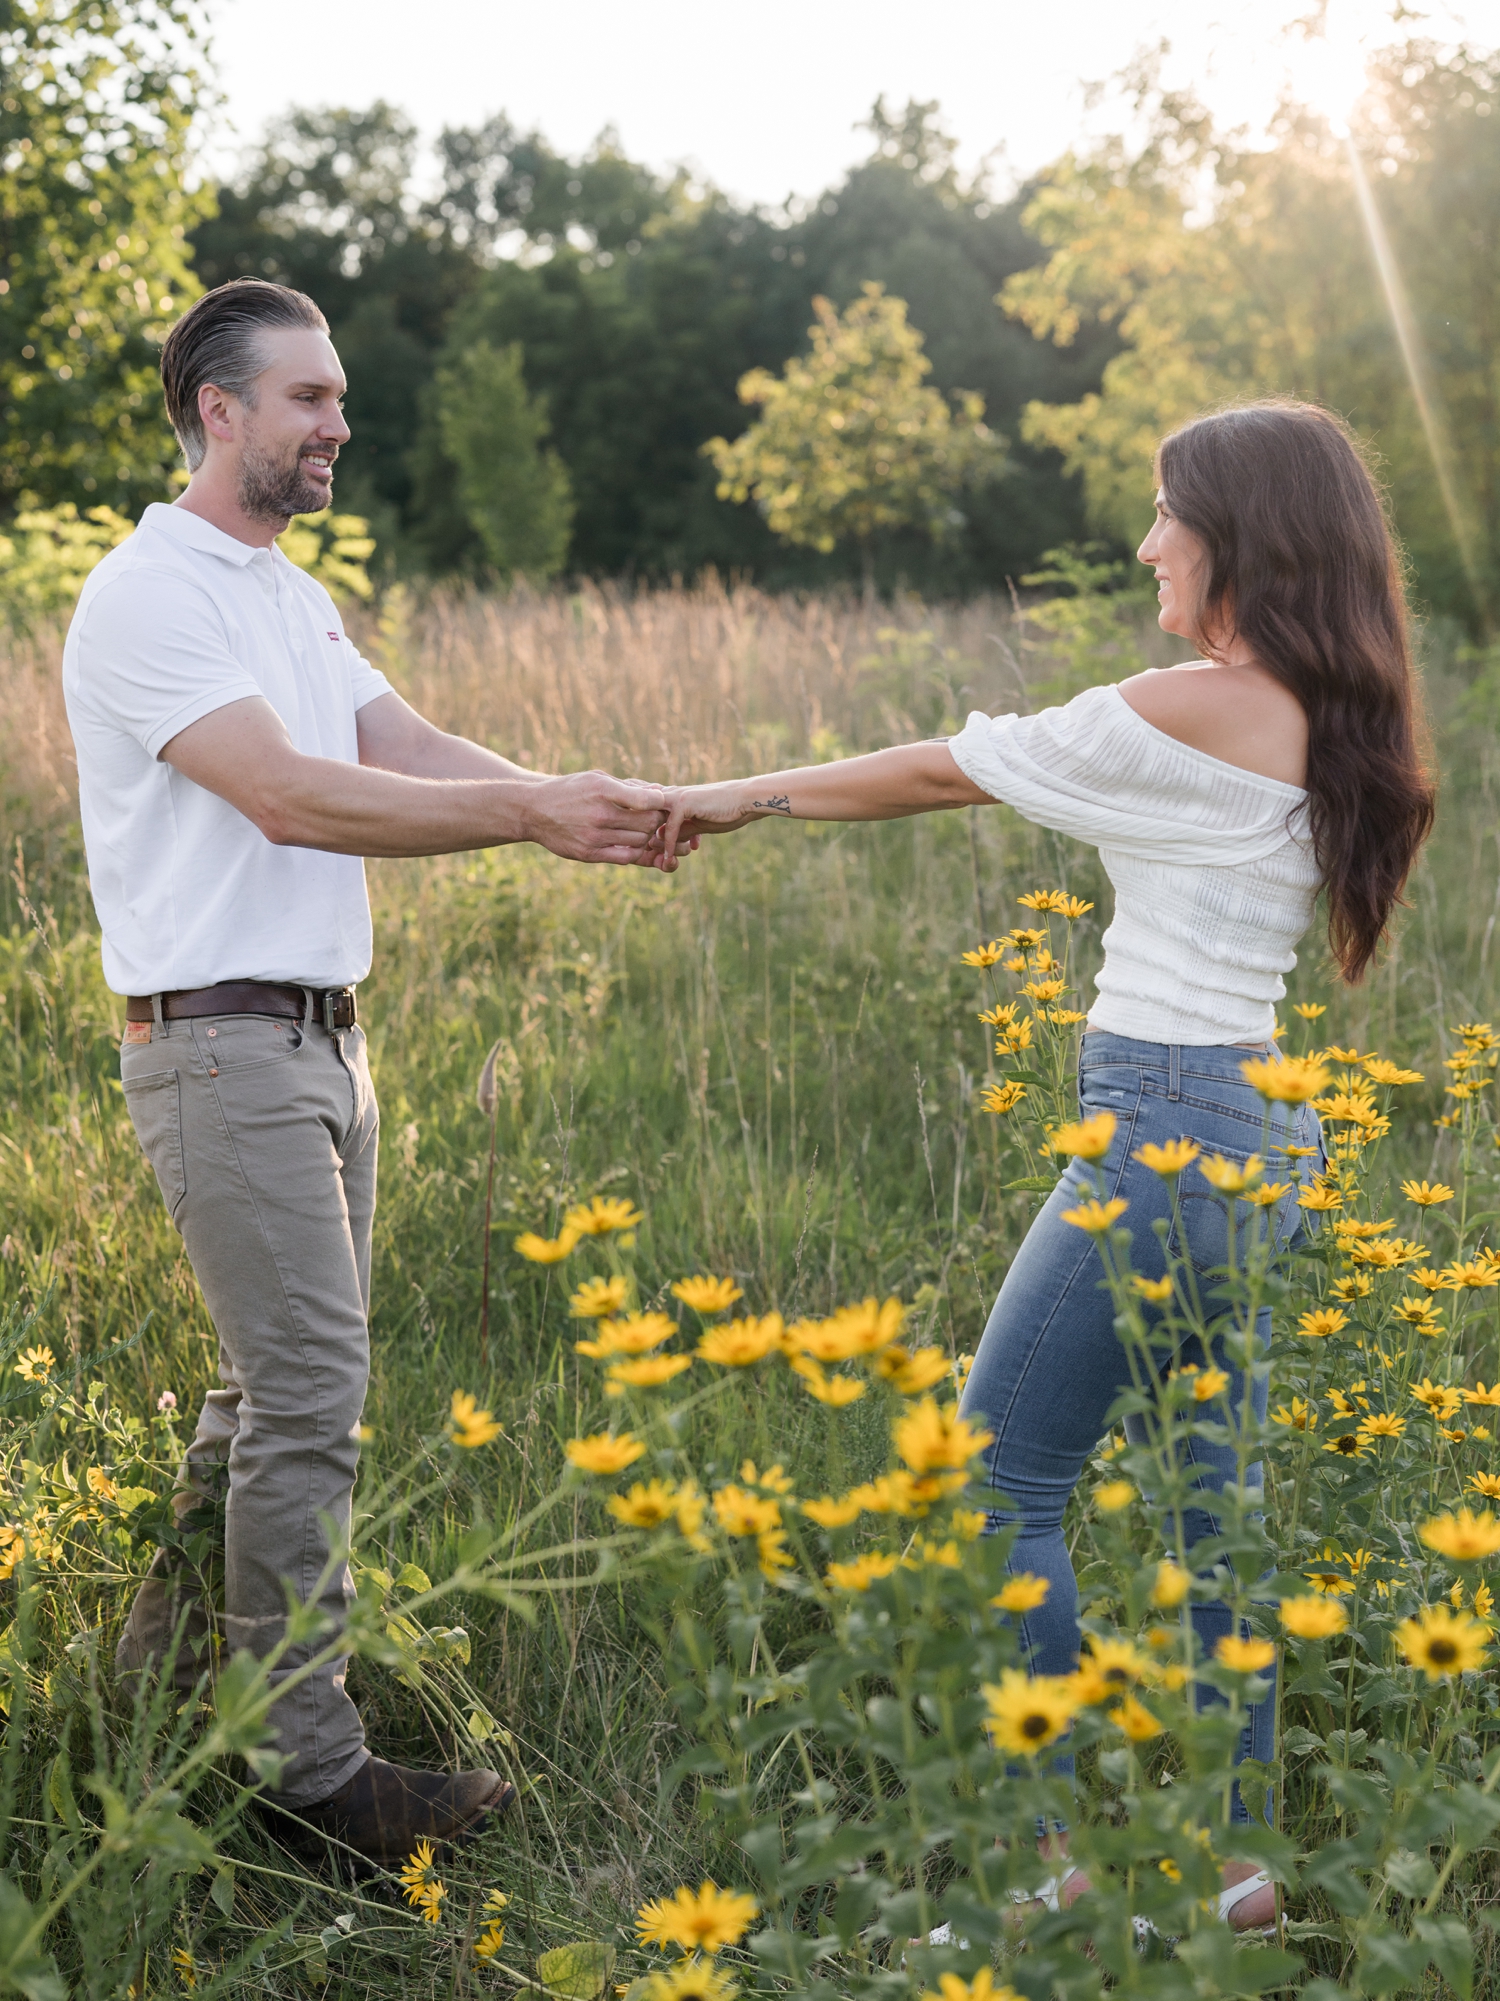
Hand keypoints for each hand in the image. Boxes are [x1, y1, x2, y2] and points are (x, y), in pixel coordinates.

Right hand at [523, 770, 689, 867]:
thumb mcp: (596, 778)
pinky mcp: (589, 854)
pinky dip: (634, 850)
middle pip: (649, 823)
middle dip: (656, 819)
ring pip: (640, 841)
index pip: (647, 800)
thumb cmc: (571, 790)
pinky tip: (628, 841)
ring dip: (645, 836)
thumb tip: (659, 791)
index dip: (660, 802)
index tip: (657, 801)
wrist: (534, 810)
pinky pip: (626, 857)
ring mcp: (594, 837)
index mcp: (603, 790)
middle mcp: (600, 814)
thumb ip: (628, 786)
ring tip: (639, 828)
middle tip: (652, 816)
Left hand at [654, 781, 759, 861]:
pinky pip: (671, 826)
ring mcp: (677, 796)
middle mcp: (672, 793)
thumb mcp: (699, 824)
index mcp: (675, 796)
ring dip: (655, 842)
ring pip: (655, 821)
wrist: (746, 800)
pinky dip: (669, 843)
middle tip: (650, 858)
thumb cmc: (727, 810)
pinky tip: (669, 857)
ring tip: (656, 861)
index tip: (654, 852)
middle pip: (648, 817)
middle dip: (647, 838)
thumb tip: (663, 838)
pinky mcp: (684, 802)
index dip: (650, 833)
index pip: (651, 814)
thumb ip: (682, 829)